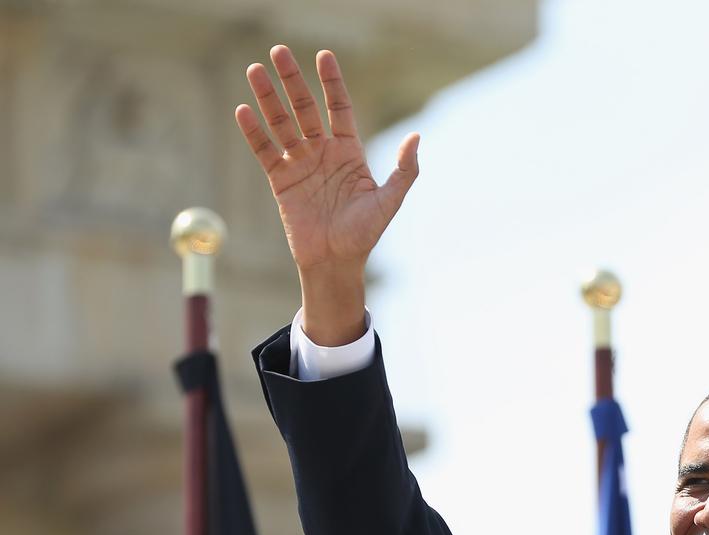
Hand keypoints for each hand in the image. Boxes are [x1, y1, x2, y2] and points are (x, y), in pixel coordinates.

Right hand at [235, 45, 419, 344]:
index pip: (338, 108)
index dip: (331, 83)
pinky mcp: (280, 181)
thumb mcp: (389, 200)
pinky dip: (255, 132)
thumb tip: (417, 137)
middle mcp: (323, 153)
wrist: (336, 262)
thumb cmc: (365, 234)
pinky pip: (265, 151)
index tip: (324, 56)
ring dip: (268, 98)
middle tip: (278, 51)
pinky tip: (244, 110)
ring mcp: (300, 165)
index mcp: (349, 152)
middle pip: (304, 108)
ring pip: (281, 124)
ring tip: (255, 70)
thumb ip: (405, 170)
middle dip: (292, 80)